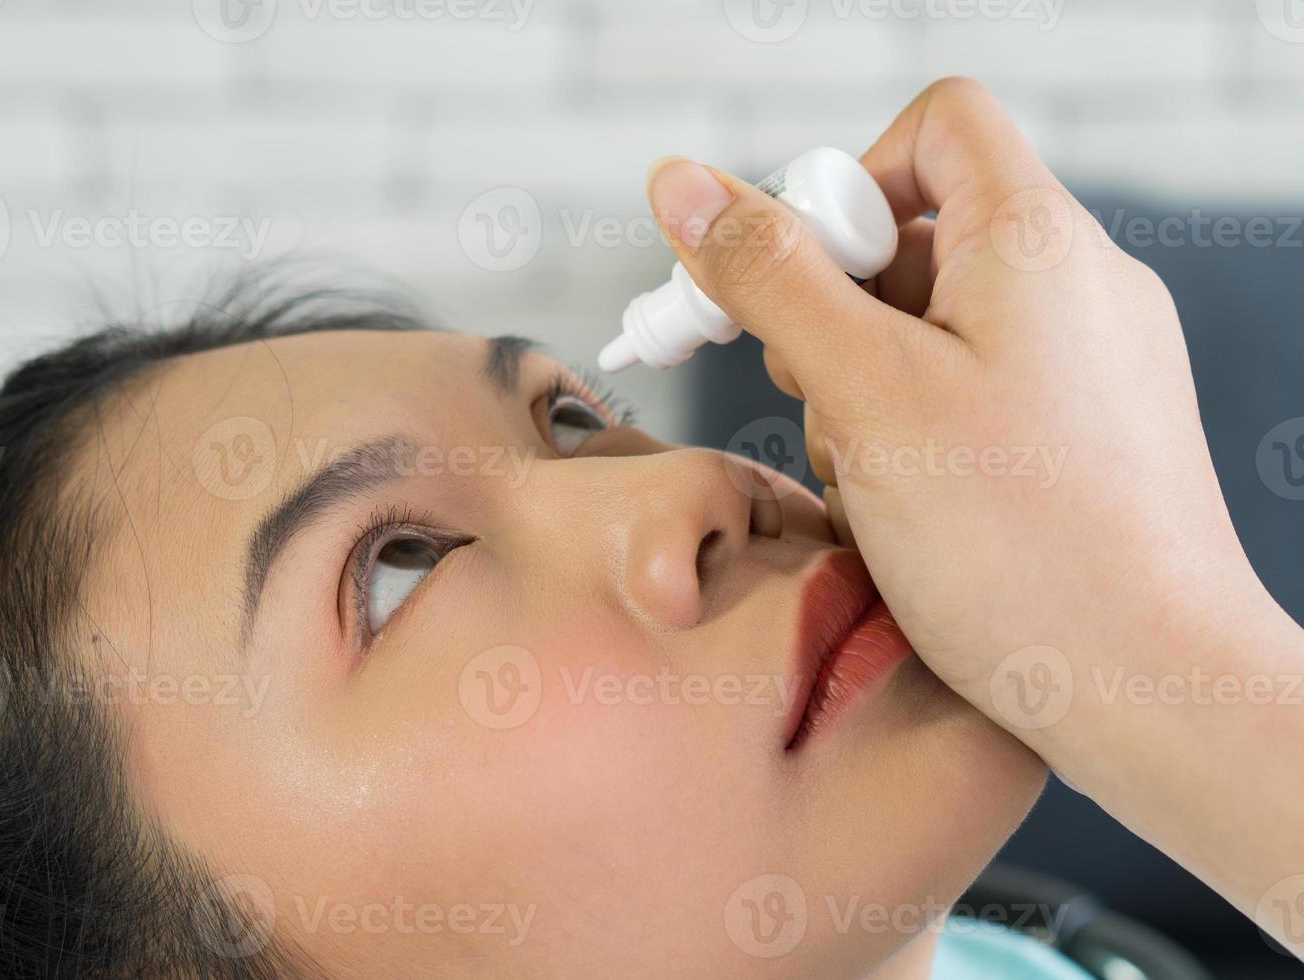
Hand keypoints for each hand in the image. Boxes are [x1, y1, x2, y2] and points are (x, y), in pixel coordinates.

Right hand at [645, 76, 1303, 941]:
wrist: (1154, 692)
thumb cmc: (1023, 547)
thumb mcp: (866, 394)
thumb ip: (770, 278)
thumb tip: (680, 184)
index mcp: (1036, 242)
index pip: (936, 127)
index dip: (847, 180)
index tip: (798, 277)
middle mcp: (1076, 285)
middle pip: (917, 235)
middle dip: (838, 314)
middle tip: (819, 399)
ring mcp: (1088, 361)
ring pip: (931, 328)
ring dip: (866, 393)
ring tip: (877, 483)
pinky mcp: (1085, 432)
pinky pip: (971, 394)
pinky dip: (916, 437)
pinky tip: (914, 515)